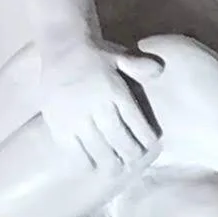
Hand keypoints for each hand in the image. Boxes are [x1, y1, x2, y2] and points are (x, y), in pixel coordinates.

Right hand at [36, 38, 162, 171]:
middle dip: (130, 156)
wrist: (60, 46)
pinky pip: (72, 150)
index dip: (145, 139)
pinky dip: (84, 161)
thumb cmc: (94, 54)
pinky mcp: (58, 123)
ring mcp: (75, 117)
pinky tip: (91, 166)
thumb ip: (139, 65)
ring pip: (97, 149)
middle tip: (134, 163)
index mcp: (115, 90)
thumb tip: (159, 70)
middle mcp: (96, 105)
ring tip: (116, 170)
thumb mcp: (119, 55)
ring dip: (110, 163)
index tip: (151, 148)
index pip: (135, 122)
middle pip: (119, 140)